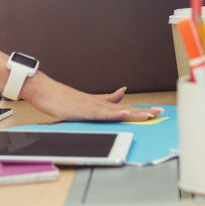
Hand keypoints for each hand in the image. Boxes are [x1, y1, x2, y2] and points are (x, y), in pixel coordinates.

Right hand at [23, 74, 161, 121]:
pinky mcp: (84, 109)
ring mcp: (92, 106)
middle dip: (143, 111)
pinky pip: (102, 113)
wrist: (44, 90)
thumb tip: (122, 92)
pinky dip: (114, 113)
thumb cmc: (61, 98)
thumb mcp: (86, 101)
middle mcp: (99, 104)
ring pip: (117, 110)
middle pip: (126, 108)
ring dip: (134, 112)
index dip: (140, 110)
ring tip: (149, 115)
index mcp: (100, 104)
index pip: (124, 108)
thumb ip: (105, 98)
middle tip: (160, 113)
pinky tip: (124, 113)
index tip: (156, 111)